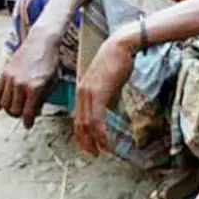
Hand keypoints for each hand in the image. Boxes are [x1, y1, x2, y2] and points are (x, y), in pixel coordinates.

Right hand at [0, 25, 60, 128]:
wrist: (41, 42)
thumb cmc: (50, 62)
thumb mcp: (53, 81)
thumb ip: (43, 98)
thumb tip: (34, 113)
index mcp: (35, 87)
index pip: (28, 112)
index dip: (28, 122)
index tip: (28, 126)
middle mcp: (21, 84)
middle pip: (14, 110)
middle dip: (19, 115)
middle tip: (24, 114)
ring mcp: (11, 79)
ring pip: (4, 104)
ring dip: (9, 109)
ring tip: (16, 109)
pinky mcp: (4, 74)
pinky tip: (0, 106)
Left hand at [73, 29, 135, 155]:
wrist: (120, 46)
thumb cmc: (117, 60)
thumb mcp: (107, 81)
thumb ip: (105, 94)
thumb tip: (109, 107)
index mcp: (82, 90)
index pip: (77, 117)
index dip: (81, 134)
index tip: (88, 144)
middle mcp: (82, 93)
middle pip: (78, 123)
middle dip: (85, 141)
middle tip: (93, 153)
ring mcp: (89, 93)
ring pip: (86, 123)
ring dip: (93, 140)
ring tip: (100, 150)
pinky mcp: (99, 93)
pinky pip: (97, 118)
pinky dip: (100, 132)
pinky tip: (105, 141)